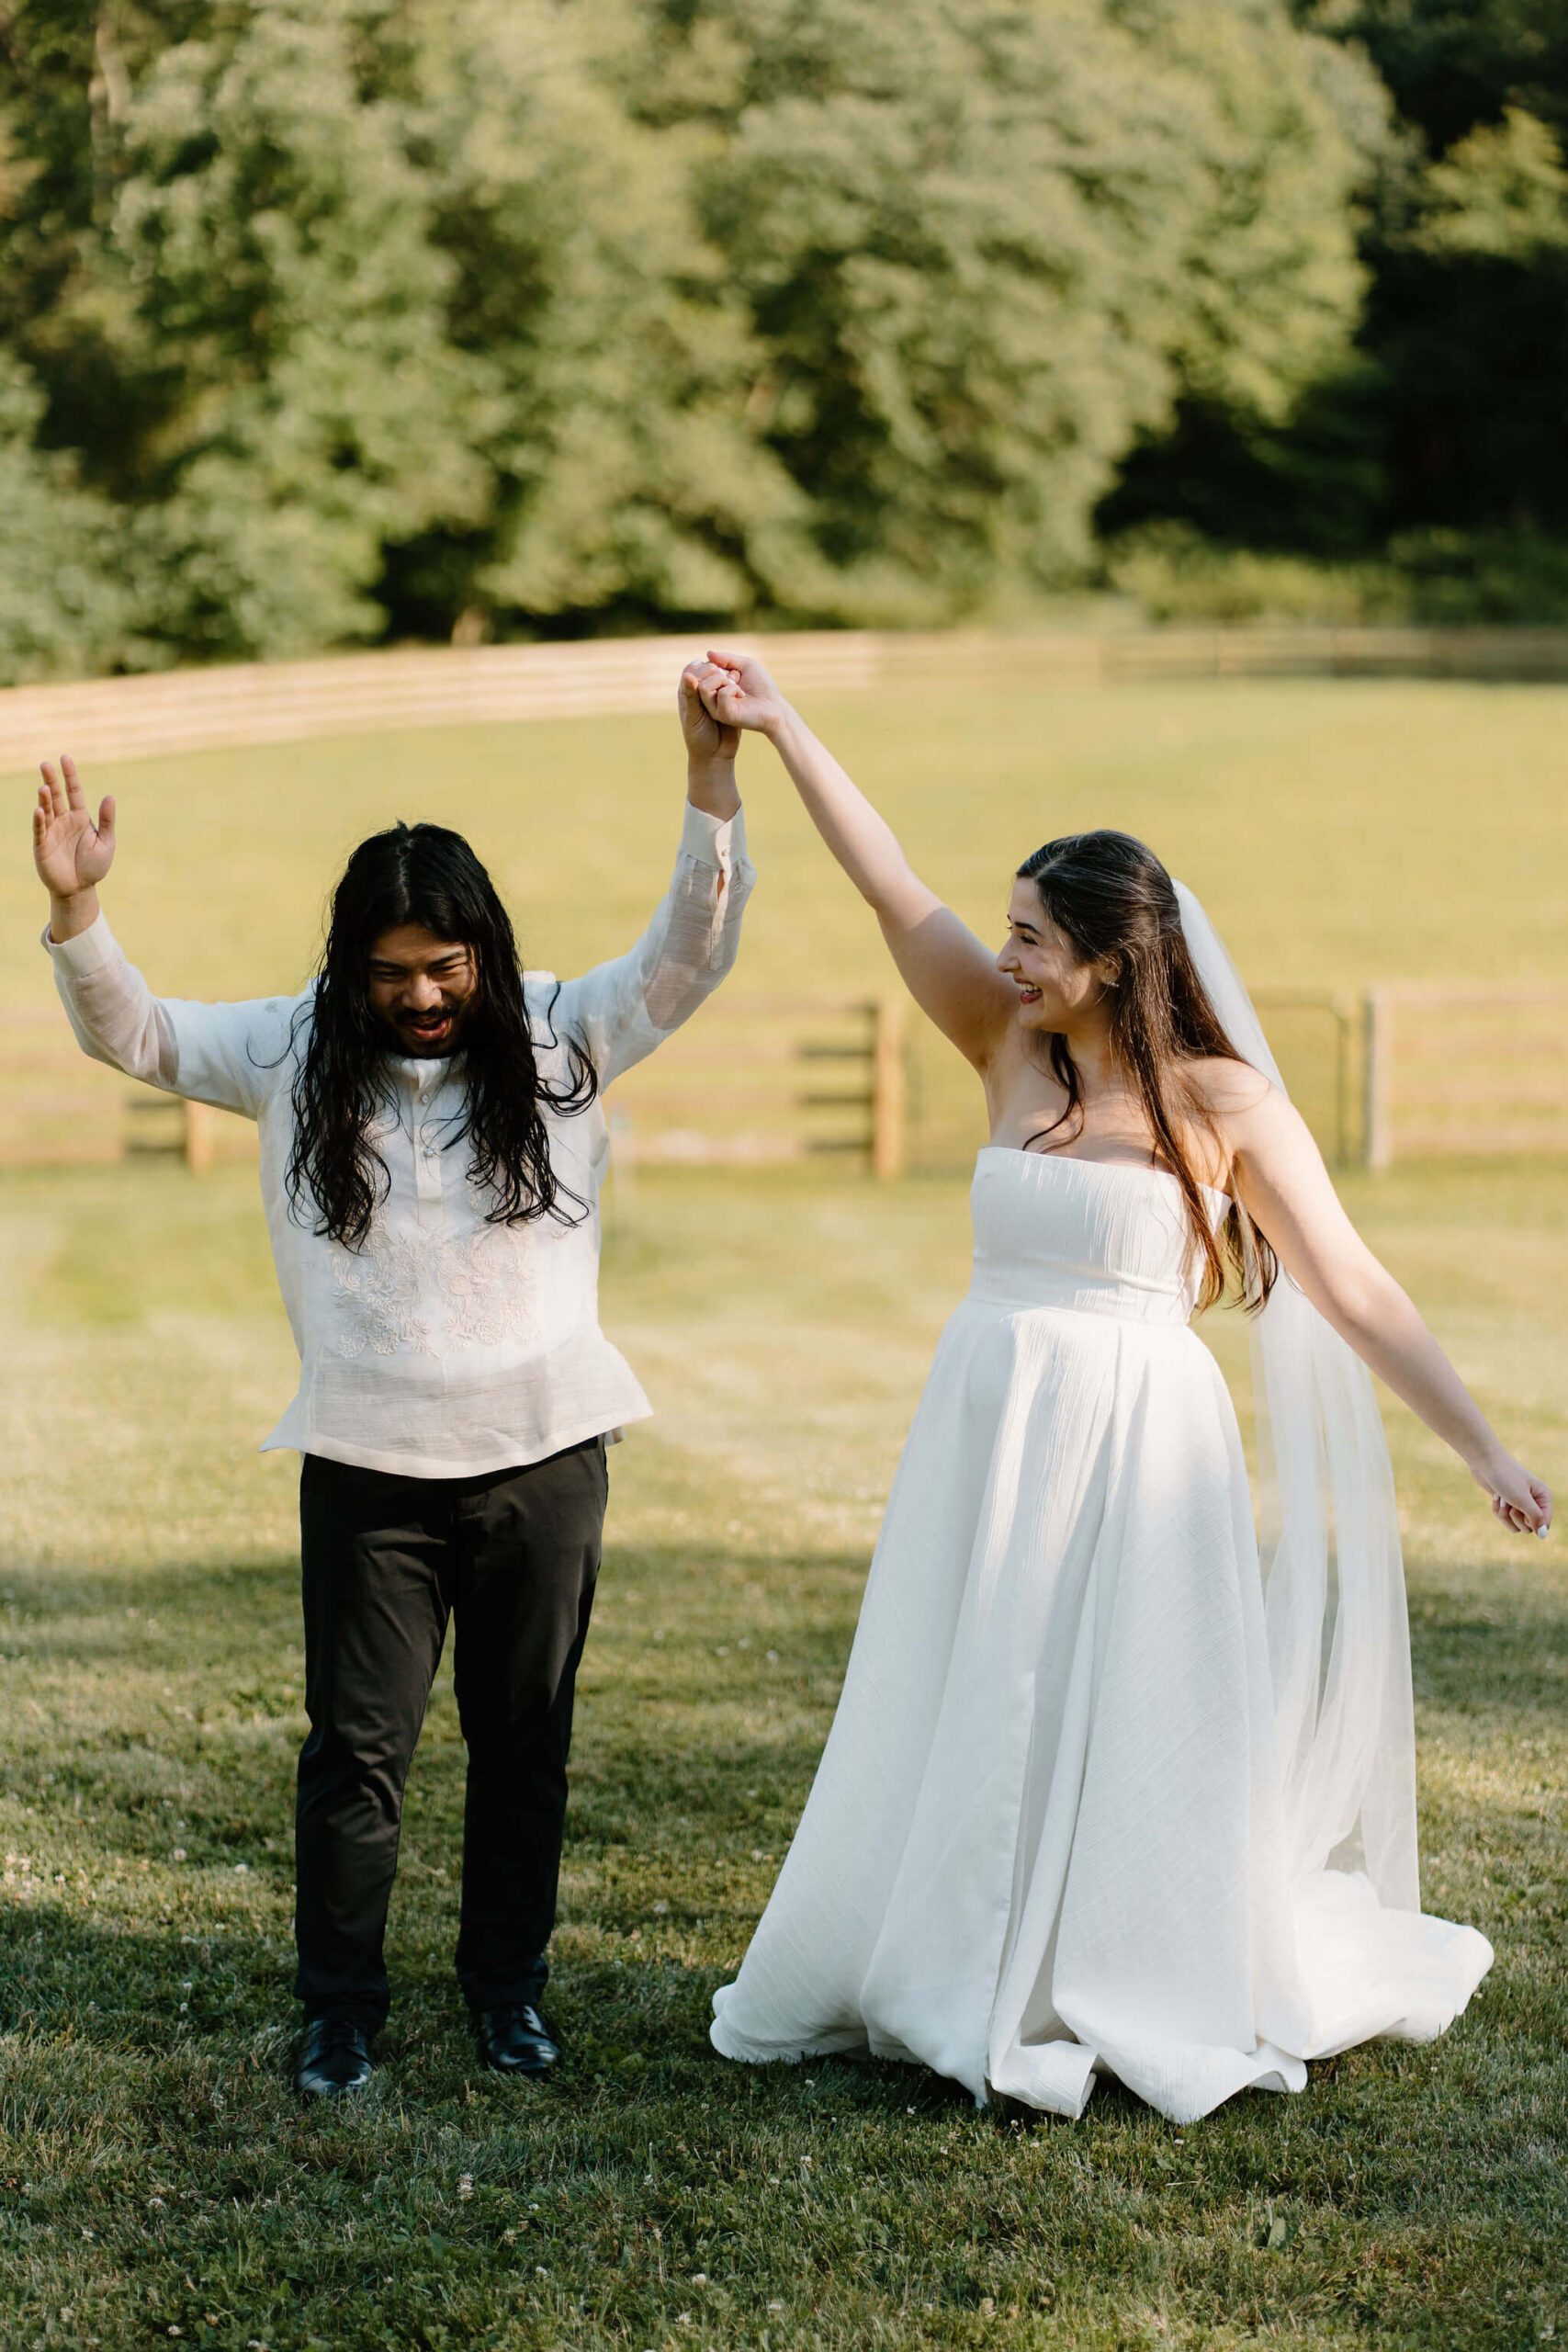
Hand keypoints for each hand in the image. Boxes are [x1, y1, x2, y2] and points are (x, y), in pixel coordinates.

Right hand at [34, 755, 114, 918]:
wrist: (80, 890)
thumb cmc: (94, 867)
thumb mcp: (106, 842)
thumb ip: (107, 820)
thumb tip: (110, 796)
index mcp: (80, 818)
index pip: (74, 792)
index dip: (70, 776)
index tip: (65, 758)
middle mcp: (64, 821)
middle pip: (56, 796)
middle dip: (51, 780)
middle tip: (45, 764)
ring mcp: (52, 831)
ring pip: (46, 810)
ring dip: (44, 799)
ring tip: (44, 787)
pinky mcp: (42, 845)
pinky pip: (40, 829)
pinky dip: (39, 820)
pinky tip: (40, 810)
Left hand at [679, 660, 740, 766]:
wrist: (716, 755)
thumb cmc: (699, 738)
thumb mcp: (694, 717)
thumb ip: (691, 696)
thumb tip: (688, 675)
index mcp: (687, 693)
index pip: (692, 671)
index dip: (702, 669)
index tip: (711, 675)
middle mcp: (699, 691)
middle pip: (707, 670)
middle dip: (716, 672)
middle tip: (725, 680)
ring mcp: (715, 695)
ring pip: (720, 676)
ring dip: (727, 677)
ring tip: (734, 684)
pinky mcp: (728, 701)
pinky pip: (731, 686)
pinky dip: (735, 685)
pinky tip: (740, 690)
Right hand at [687, 648, 790, 741]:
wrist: (775, 707)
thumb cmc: (762, 687)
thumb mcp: (745, 665)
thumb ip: (726, 658)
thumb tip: (708, 653)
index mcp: (714, 686)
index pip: (699, 670)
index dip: (712, 664)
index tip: (732, 670)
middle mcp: (711, 698)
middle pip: (696, 677)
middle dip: (716, 670)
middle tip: (735, 677)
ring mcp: (715, 708)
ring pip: (704, 686)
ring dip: (723, 680)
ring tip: (737, 687)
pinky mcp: (723, 715)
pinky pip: (720, 694)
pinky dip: (733, 689)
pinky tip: (742, 696)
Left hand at [1475, 1451, 1551, 1536]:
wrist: (1484, 1461)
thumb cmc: (1505, 1477)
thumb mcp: (1522, 1499)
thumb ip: (1535, 1518)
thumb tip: (1543, 1536)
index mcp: (1544, 1497)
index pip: (1544, 1524)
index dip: (1532, 1522)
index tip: (1522, 1509)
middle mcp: (1534, 1501)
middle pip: (1529, 1528)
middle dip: (1515, 1517)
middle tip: (1510, 1501)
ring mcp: (1520, 1503)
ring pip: (1515, 1525)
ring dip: (1504, 1516)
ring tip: (1501, 1499)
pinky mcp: (1507, 1504)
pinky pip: (1505, 1519)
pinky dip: (1498, 1510)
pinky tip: (1495, 1498)